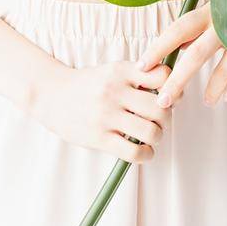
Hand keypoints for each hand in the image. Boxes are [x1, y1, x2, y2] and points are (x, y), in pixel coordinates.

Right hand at [31, 55, 174, 161]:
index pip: (162, 75)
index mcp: (121, 70)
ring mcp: (106, 115)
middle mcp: (115, 91)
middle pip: (160, 107)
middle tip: (160, 120)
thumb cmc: (89, 84)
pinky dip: (146, 155)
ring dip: (157, 137)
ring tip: (150, 136)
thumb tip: (174, 91)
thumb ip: (140, 77)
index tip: (167, 96)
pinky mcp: (99, 138)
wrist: (52, 94)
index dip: (171, 87)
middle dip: (167, 117)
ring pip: (151, 132)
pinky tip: (143, 151)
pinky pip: (134, 152)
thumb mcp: (113, 71)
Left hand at [136, 1, 226, 105]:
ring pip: (225, 69)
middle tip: (162, 101)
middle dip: (177, 80)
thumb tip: (180, 42)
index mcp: (213, 8)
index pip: (179, 29)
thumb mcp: (224, 0)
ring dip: (213, 88)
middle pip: (196, 54)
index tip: (141, 66)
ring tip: (207, 101)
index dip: (159, 48)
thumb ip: (203, 20)